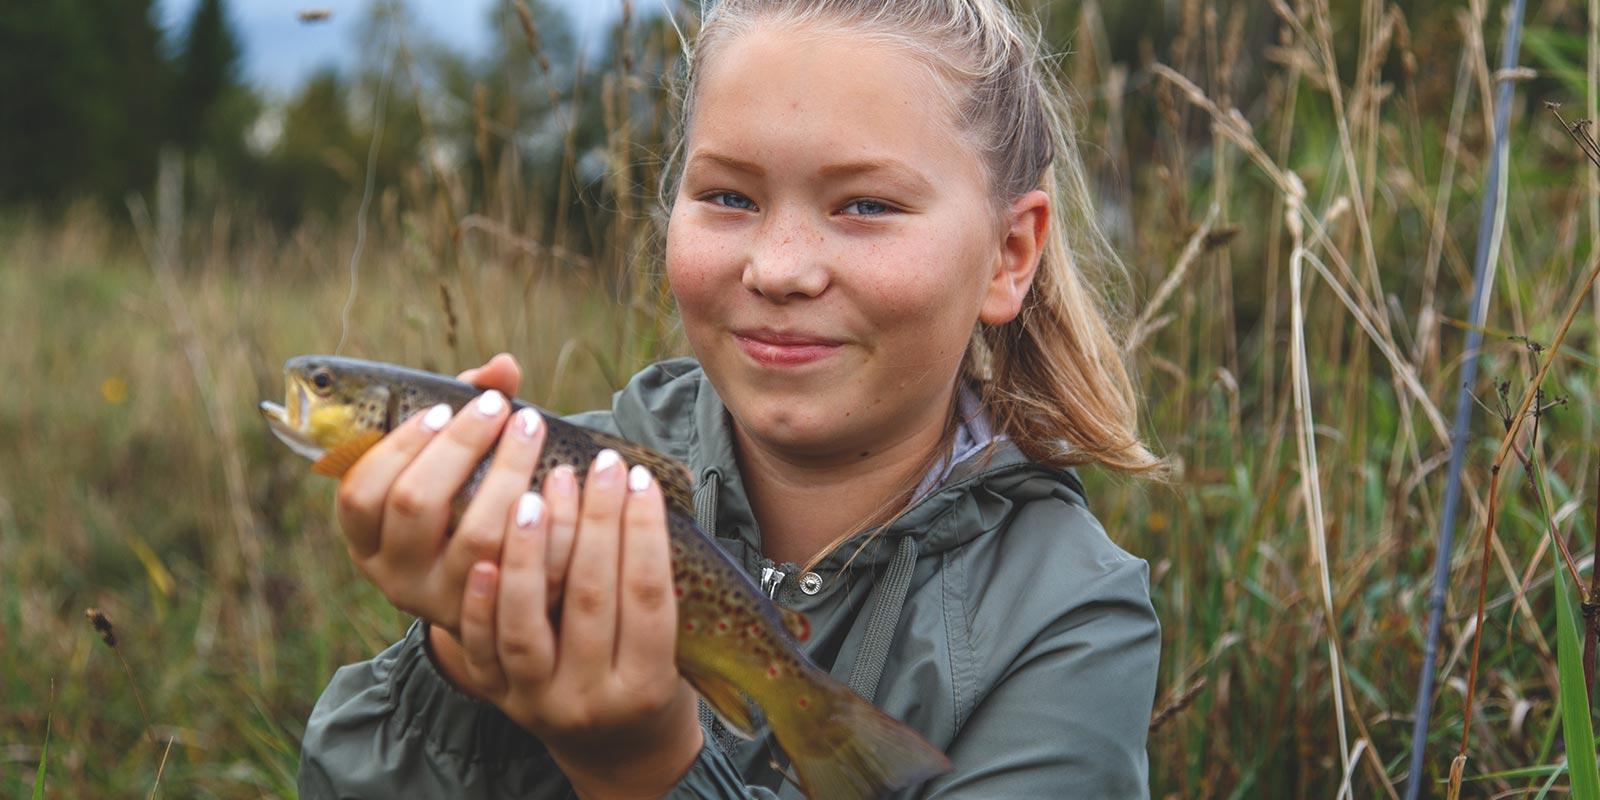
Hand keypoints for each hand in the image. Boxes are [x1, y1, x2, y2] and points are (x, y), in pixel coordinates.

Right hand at [333, 353, 537, 633]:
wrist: (503, 595)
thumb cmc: (467, 508)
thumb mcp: (449, 469)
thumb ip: (466, 412)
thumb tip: (502, 366)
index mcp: (367, 539)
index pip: (361, 492)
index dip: (398, 446)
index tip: (440, 408)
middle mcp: (397, 576)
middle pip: (415, 503)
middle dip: (458, 445)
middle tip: (497, 407)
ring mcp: (450, 600)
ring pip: (477, 534)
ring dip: (508, 471)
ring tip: (533, 426)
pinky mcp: (507, 614)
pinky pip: (529, 563)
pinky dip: (550, 517)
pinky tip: (564, 478)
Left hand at [452, 451, 703, 798]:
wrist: (614, 751)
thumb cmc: (649, 678)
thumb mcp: (673, 648)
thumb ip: (654, 585)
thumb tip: (638, 489)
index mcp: (646, 686)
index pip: (646, 594)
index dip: (643, 530)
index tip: (638, 477)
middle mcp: (590, 700)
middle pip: (590, 598)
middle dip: (594, 521)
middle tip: (595, 465)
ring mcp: (537, 702)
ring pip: (525, 623)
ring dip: (531, 552)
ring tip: (537, 491)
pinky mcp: (497, 696)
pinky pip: (481, 648)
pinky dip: (481, 602)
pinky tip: (485, 556)